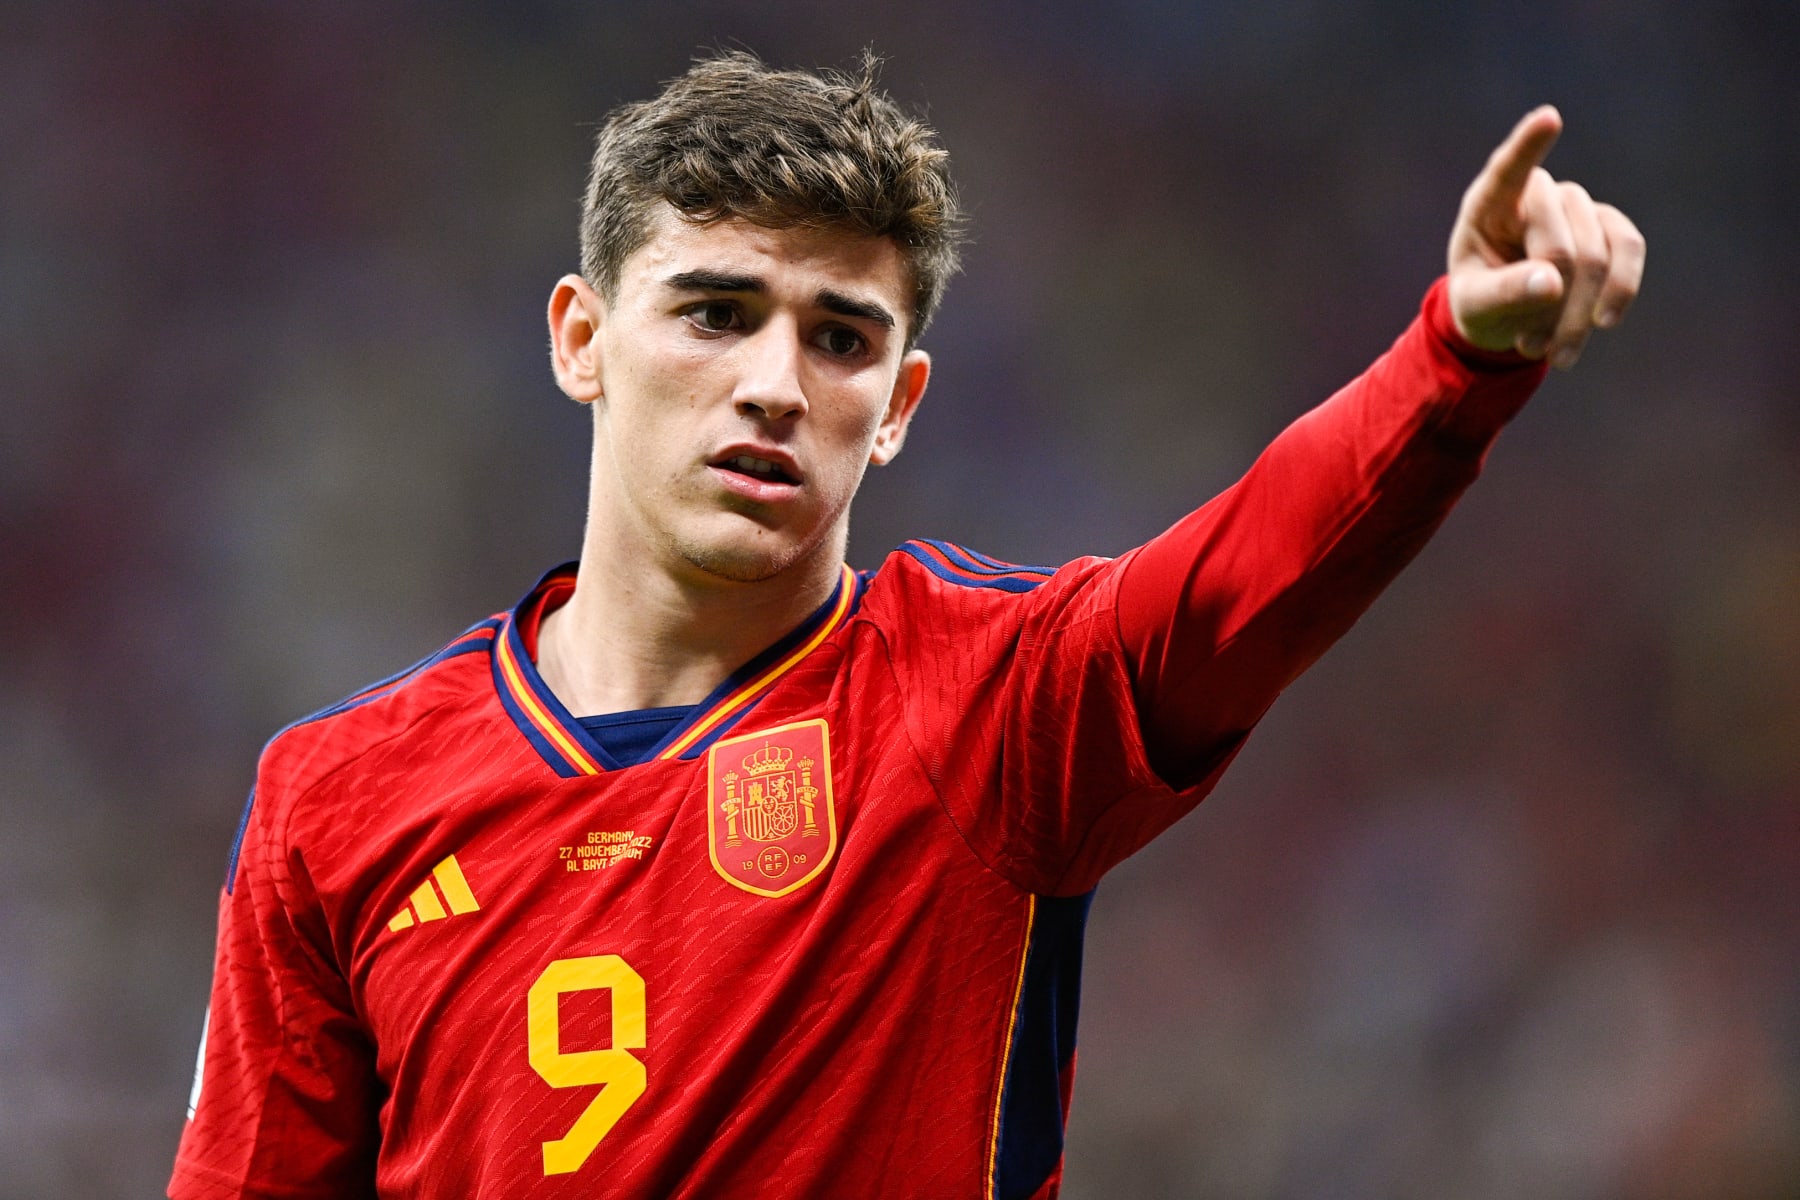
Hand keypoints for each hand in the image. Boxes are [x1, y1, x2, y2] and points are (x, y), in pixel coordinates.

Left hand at [1446, 106, 1645, 368]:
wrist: (1506, 315)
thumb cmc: (1479, 301)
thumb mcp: (1476, 306)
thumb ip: (1505, 292)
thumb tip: (1553, 283)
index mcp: (1489, 205)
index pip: (1508, 170)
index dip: (1529, 145)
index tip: (1549, 118)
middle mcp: (1536, 196)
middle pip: (1561, 244)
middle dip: (1552, 303)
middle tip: (1531, 349)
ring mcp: (1577, 206)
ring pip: (1597, 255)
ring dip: (1579, 314)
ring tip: (1554, 355)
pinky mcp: (1609, 226)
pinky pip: (1630, 249)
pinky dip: (1619, 292)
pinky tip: (1603, 324)